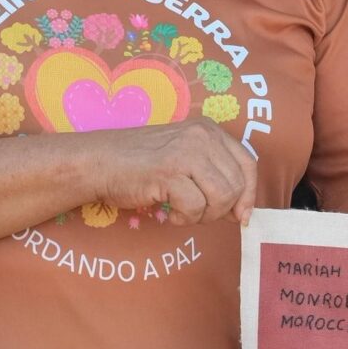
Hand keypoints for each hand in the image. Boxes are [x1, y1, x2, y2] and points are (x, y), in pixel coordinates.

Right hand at [86, 121, 258, 226]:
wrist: (98, 161)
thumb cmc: (139, 164)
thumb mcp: (184, 159)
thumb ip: (214, 176)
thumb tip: (242, 212)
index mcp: (208, 130)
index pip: (248, 163)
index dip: (249, 194)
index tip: (241, 216)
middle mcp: (202, 136)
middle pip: (237, 185)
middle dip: (221, 210)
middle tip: (196, 212)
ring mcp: (186, 152)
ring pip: (221, 198)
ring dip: (203, 215)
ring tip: (182, 211)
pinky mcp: (169, 173)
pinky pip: (196, 208)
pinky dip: (184, 219)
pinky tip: (169, 213)